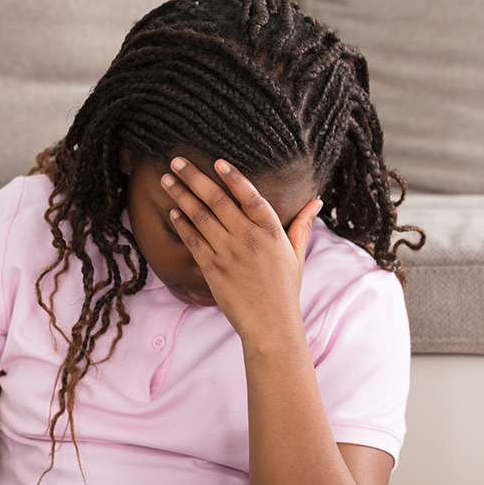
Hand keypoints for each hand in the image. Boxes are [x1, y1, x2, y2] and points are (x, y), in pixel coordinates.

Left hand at [160, 156, 322, 343]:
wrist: (270, 324)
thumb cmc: (284, 289)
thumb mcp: (297, 253)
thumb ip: (302, 224)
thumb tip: (317, 200)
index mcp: (270, 231)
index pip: (250, 196)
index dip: (233, 177)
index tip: (217, 161)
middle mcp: (248, 238)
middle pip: (217, 201)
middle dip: (194, 178)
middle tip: (177, 160)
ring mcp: (228, 253)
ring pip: (200, 217)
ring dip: (181, 195)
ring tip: (167, 179)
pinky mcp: (212, 269)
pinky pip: (193, 241)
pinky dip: (182, 224)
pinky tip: (173, 211)